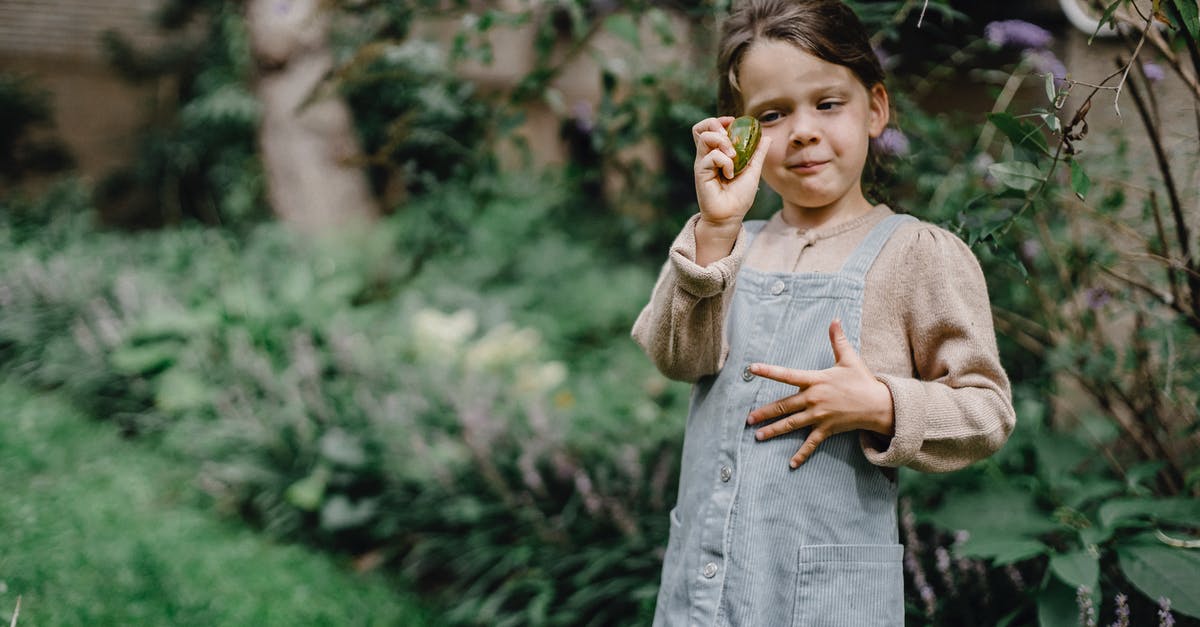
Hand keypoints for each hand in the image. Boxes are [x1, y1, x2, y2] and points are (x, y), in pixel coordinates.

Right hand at [692, 116, 771, 230]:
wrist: (731, 216)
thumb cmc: (739, 196)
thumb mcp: (753, 170)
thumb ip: (757, 153)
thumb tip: (767, 137)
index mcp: (716, 153)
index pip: (709, 128)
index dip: (719, 121)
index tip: (732, 122)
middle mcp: (707, 156)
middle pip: (701, 128)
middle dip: (716, 125)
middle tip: (729, 137)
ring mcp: (702, 163)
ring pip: (704, 137)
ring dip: (723, 142)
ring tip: (733, 156)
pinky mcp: (701, 172)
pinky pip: (712, 156)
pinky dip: (725, 162)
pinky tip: (730, 174)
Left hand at [745, 319, 894, 468]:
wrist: (880, 404)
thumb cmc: (862, 380)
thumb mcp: (849, 358)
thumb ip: (837, 339)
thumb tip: (834, 318)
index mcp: (816, 380)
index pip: (787, 375)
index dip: (769, 371)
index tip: (751, 369)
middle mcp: (814, 399)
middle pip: (784, 406)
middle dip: (764, 413)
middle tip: (748, 418)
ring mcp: (820, 416)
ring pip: (791, 424)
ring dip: (774, 431)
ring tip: (757, 436)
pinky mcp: (827, 429)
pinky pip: (811, 444)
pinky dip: (801, 454)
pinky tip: (790, 464)